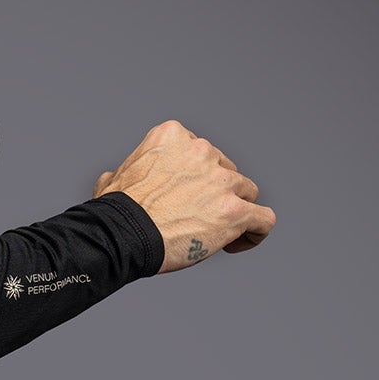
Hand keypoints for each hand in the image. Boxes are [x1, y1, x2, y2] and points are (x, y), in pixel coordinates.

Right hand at [93, 121, 274, 272]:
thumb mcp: (115, 177)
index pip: (202, 153)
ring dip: (234, 211)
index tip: (188, 199)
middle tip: (198, 219)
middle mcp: (202, 152)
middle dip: (216, 195)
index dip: (197, 178)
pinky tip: (239, 243)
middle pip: (226, 171)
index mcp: (174, 136)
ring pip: (246, 193)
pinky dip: (256, 232)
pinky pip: (263, 218)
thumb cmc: (115, 212)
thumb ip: (128, 170)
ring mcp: (222, 181)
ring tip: (217, 236)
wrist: (123, 235)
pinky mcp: (235, 211)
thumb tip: (114, 179)